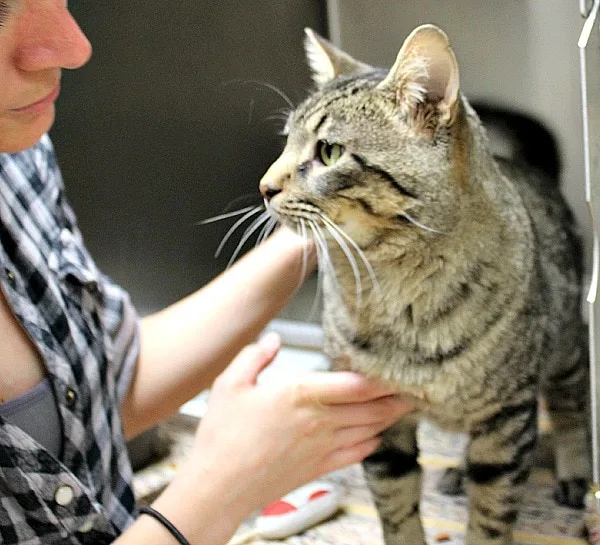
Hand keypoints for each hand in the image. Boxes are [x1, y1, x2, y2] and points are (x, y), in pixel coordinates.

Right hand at [186, 333, 412, 515]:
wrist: (219, 486)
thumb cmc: (223, 435)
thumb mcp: (229, 384)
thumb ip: (255, 356)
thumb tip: (273, 339)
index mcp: (300, 395)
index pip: (356, 384)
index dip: (384, 377)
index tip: (402, 369)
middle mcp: (319, 421)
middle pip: (372, 407)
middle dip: (397, 397)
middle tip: (417, 387)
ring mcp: (322, 447)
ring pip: (369, 429)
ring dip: (390, 417)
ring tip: (406, 406)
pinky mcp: (319, 468)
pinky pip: (356, 454)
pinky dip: (372, 443)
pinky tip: (377, 436)